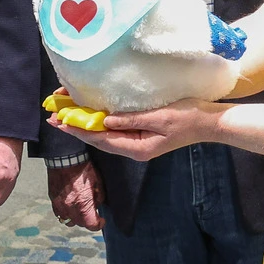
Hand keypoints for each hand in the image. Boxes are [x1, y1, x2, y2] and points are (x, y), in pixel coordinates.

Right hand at [47, 161, 104, 229]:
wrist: (65, 159)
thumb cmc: (83, 169)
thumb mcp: (98, 182)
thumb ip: (99, 197)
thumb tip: (98, 205)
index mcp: (83, 205)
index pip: (92, 225)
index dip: (98, 224)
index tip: (101, 220)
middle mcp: (70, 208)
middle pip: (80, 224)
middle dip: (88, 221)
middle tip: (92, 213)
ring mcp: (60, 205)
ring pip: (68, 221)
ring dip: (75, 218)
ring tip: (80, 211)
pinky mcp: (53, 200)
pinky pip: (59, 213)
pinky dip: (65, 213)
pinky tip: (70, 206)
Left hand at [51, 98, 225, 160]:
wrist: (210, 122)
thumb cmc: (188, 118)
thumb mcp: (160, 117)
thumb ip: (131, 119)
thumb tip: (104, 120)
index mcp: (137, 148)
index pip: (101, 139)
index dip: (79, 130)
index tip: (60, 122)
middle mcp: (134, 148)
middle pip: (99, 138)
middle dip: (76, 127)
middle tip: (54, 116)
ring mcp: (138, 142)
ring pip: (105, 134)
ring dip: (85, 124)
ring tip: (65, 114)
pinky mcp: (141, 134)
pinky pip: (115, 130)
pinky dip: (100, 122)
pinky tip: (90, 115)